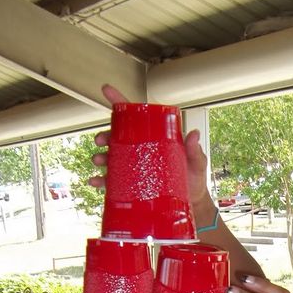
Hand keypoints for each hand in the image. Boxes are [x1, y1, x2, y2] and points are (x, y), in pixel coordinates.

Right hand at [87, 84, 210, 207]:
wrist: (192, 202)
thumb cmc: (194, 178)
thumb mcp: (197, 162)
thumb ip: (194, 150)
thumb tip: (194, 134)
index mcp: (153, 138)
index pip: (135, 116)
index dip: (120, 101)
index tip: (107, 90)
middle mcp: (141, 150)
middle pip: (118, 137)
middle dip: (105, 135)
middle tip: (101, 141)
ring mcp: (135, 168)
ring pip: (112, 158)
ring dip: (102, 157)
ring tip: (98, 160)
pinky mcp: (132, 186)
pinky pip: (113, 182)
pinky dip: (101, 181)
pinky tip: (95, 181)